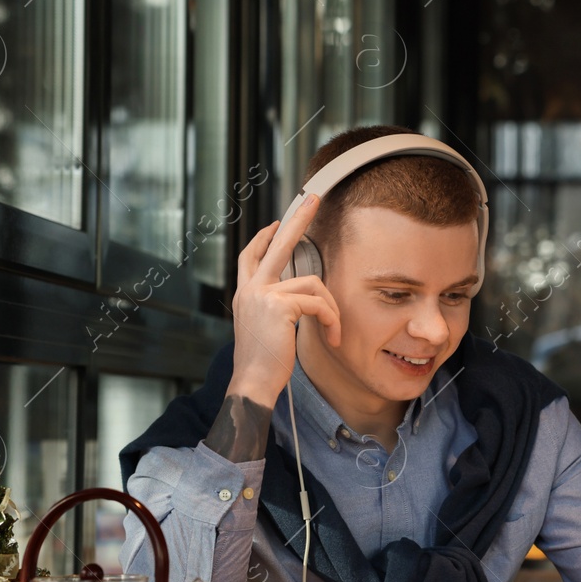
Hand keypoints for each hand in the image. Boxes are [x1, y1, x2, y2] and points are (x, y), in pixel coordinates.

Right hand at [227, 195, 342, 406]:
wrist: (252, 383)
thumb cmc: (262, 363)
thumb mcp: (263, 329)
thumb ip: (273, 309)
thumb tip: (297, 300)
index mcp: (246, 294)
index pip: (251, 256)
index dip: (265, 237)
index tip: (276, 223)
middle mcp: (251, 290)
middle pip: (277, 245)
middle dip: (297, 219)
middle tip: (312, 198)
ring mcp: (263, 295)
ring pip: (313, 284)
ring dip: (331, 308)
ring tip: (334, 331)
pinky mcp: (280, 306)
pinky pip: (318, 303)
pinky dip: (331, 319)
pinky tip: (332, 337)